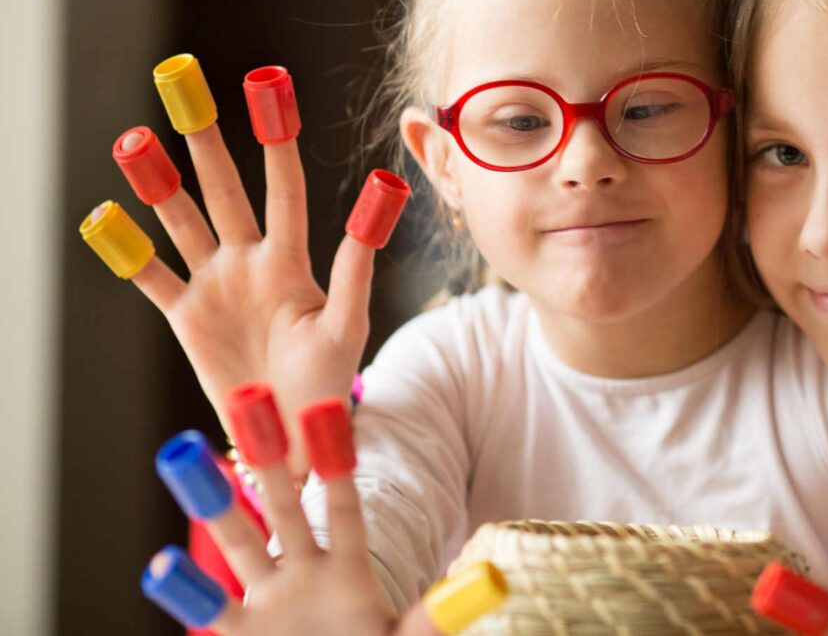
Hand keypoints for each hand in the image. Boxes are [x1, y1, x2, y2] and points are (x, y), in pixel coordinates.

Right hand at [84, 57, 406, 472]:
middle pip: (224, 190)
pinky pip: (152, 277)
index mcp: (291, 260)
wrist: (292, 436)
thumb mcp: (347, 323)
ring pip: (182, 222)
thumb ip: (356, 265)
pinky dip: (128, 251)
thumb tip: (387, 193)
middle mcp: (249, 261)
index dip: (276, 140)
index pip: (284, 189)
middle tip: (181, 85)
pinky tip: (104, 217)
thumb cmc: (329, 381)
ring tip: (134, 141)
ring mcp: (215, 285)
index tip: (268, 89)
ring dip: (158, 185)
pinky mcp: (186, 317)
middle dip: (204, 141)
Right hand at [144, 384, 505, 634]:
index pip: (344, 505)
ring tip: (184, 450)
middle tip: (250, 392)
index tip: (326, 413)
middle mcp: (303, 570)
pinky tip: (158, 563)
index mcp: (348, 566)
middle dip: (268, 453)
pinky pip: (210, 607)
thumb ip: (438, 615)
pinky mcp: (240, 631)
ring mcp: (269, 597)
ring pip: (239, 538)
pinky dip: (186, 589)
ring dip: (214, 497)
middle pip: (284, 503)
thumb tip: (494, 582)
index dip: (336, 463)